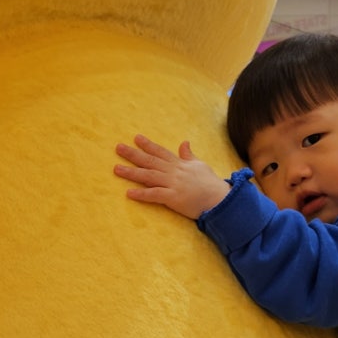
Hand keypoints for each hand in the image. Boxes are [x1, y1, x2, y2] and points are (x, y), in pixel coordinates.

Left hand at [114, 135, 228, 219]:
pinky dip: (142, 194)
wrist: (220, 199)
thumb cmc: (211, 183)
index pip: (160, 151)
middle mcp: (174, 171)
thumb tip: (184, 142)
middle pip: (150, 161)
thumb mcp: (200, 165)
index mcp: (179, 164)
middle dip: (133, 154)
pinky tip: (129, 193)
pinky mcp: (173, 198)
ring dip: (131, 173)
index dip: (148, 144)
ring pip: (148, 176)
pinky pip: (155, 195)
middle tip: (118, 148)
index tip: (136, 138)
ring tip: (116, 169)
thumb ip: (188, 155)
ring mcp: (173, 184)